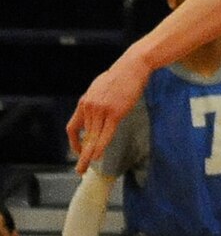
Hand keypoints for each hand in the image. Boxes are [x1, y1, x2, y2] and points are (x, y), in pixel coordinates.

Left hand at [68, 52, 146, 170]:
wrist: (132, 66)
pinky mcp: (115, 113)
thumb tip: (93, 117)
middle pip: (83, 136)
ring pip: (93, 138)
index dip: (74, 142)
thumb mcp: (99, 89)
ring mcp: (101, 110)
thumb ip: (94, 103)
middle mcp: (89, 107)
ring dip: (88, 155)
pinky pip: (105, 135)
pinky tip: (97, 156)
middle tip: (80, 169)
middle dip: (82, 154)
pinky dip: (100, 147)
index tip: (79, 151)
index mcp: (84, 102)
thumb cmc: (120, 77)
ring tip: (85, 168)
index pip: (73, 127)